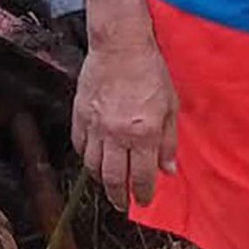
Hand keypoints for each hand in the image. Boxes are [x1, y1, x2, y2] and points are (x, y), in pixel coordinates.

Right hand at [72, 35, 178, 209]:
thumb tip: (169, 170)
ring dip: (101, 180)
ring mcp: (95, 125)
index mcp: (143, 134)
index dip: (143, 193)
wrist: (120, 45)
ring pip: (93, 165)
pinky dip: (85, 157)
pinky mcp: (80, 114)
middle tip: (121, 204)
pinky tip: (91, 159)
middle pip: (114, 178)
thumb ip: (168, 142)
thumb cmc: (150, 72)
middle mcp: (117, 134)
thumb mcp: (170, 107)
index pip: (142, 176)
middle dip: (118, 196)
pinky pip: (79, 144)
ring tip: (107, 184)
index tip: (143, 201)